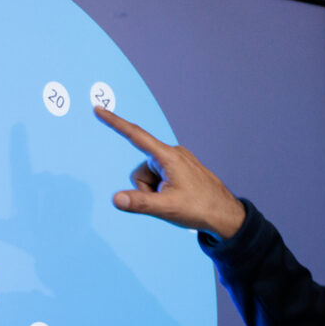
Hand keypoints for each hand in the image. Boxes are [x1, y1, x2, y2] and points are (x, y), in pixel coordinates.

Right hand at [94, 105, 245, 238]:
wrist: (225, 215)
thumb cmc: (200, 208)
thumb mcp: (167, 208)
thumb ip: (139, 203)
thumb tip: (116, 199)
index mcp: (168, 157)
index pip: (135, 135)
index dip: (115, 122)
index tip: (99, 110)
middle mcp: (173, 154)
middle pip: (141, 170)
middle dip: (145, 188)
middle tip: (165, 201)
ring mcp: (178, 162)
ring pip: (149, 176)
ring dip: (154, 191)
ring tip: (174, 201)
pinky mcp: (181, 169)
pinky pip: (160, 178)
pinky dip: (162, 191)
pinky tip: (178, 198)